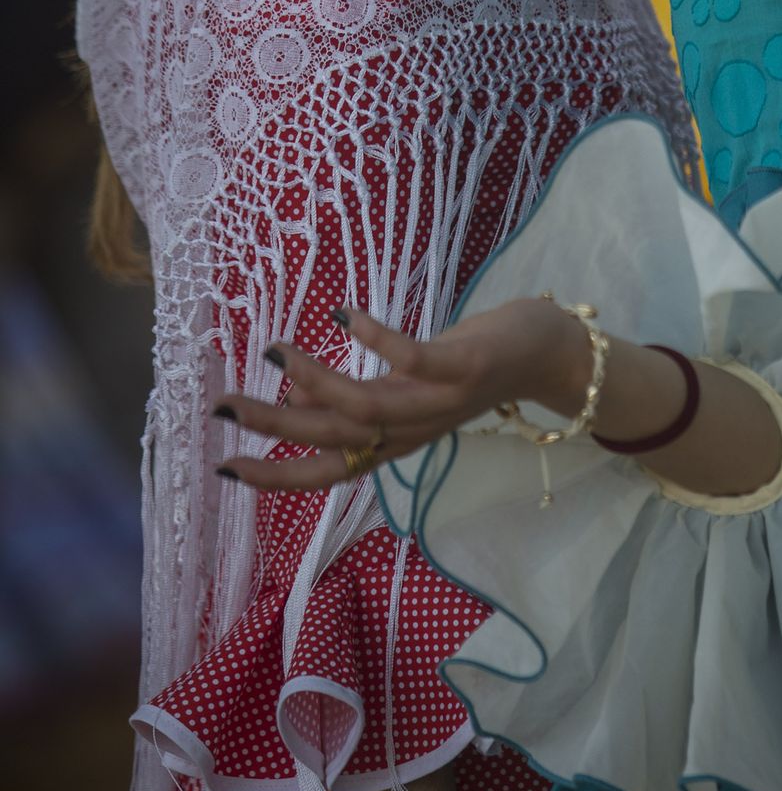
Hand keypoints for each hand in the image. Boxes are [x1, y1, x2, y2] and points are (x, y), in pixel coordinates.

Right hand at [216, 299, 582, 491]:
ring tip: (275, 350)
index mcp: (395, 441)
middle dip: (274, 426)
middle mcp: (412, 431)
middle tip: (222, 405)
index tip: (224, 466)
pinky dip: (377, 339)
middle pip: (333, 441)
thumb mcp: (408, 390)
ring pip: (364, 406)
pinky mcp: (463, 369)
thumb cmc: (469, 366)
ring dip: (314, 380)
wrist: (549, 356)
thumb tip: (299, 391)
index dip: (276, 475)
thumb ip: (361, 397)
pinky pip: (413, 359)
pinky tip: (345, 314)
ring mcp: (438, 402)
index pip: (327, 472)